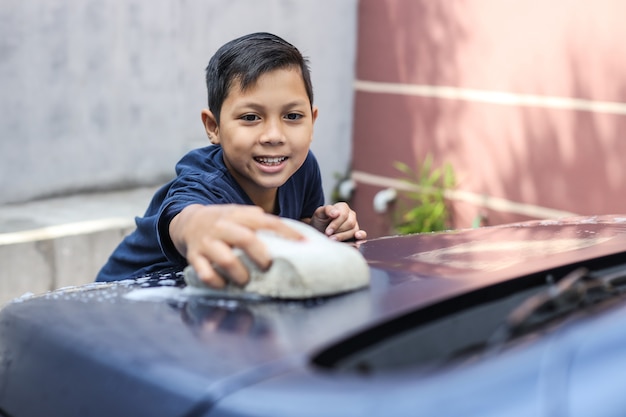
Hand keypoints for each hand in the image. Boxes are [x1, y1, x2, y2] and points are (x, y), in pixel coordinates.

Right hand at [169, 204, 302, 288]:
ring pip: (226, 259)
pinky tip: (225, 285)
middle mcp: (223, 226)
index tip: (304, 243)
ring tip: (246, 281)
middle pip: (246, 239)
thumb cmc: (223, 222)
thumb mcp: (241, 214)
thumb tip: (292, 234)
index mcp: (238, 214)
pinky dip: (218, 283)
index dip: (287, 232)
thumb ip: (260, 222)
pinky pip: (206, 274)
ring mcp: (207, 242)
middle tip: (268, 267)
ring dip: (241, 274)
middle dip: (261, 256)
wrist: (188, 222)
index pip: (267, 221)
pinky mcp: (194, 257)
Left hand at [308, 202, 366, 241]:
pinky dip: (361, 237)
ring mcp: (355, 225)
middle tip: (329, 237)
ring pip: (354, 231)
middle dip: (338, 231)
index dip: (335, 224)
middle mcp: (351, 215)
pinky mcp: (356, 234)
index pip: (343, 215)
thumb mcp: (320, 213)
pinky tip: (357, 239)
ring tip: (333, 240)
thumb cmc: (320, 220)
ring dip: (343, 237)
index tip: (328, 232)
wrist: (319, 230)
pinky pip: (362, 235)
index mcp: (343, 207)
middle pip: (350, 223)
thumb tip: (336, 213)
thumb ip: (327, 210)